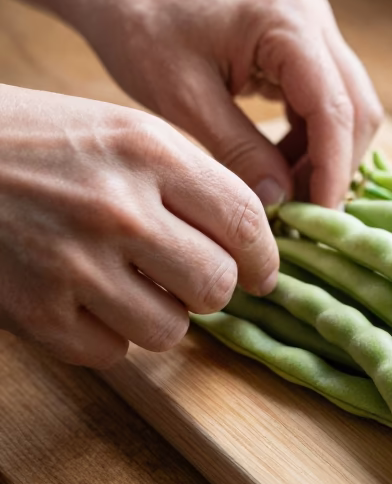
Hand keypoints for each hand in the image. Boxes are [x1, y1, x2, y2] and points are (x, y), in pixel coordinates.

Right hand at [0, 86, 279, 366]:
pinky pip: (111, 353)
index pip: (244, 221)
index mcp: (148, 152)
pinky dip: (107, 337)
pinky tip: (84, 300)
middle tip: (189, 279)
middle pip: (216, 285)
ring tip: (130, 287)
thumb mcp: (118, 130)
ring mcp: (74, 265)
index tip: (261, 272)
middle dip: (212, 289)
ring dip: (160, 317)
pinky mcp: (36, 313)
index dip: (263, 257)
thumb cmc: (36, 141)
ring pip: (168, 330)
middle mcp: (119, 208)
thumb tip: (250, 238)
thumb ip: (187, 178)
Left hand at [78, 0, 383, 207]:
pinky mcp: (304, 46)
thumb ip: (239, 151)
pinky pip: (326, 103)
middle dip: (335, 167)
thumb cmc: (143, 35)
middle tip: (301, 216)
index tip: (318, 220)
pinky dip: (311, 141)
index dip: (332, 170)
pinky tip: (279, 169)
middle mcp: (314, 19)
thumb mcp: (185, 100)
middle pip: (356, 109)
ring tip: (286, 198)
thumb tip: (280, 202)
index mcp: (288, 23)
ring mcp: (314, 30)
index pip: (334, 109)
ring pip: (348, 109)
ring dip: (325, 157)